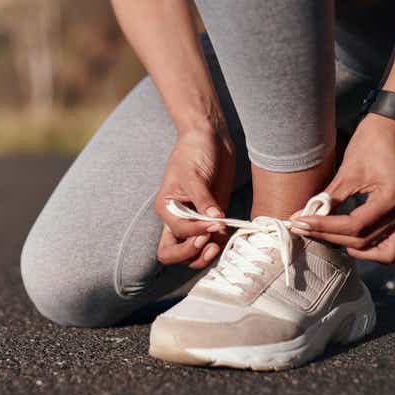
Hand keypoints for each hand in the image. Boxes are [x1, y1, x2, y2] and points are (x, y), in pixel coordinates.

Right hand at [155, 129, 234, 268]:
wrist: (209, 138)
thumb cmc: (193, 152)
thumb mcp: (194, 174)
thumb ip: (203, 200)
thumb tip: (215, 220)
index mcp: (167, 208)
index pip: (177, 232)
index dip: (195, 232)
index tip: (213, 221)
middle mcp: (178, 219)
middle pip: (174, 253)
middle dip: (191, 253)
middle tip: (209, 242)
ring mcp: (195, 221)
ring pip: (192, 253)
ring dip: (203, 255)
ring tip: (217, 245)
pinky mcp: (212, 218)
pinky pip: (212, 241)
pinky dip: (219, 245)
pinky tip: (227, 236)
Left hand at [290, 113, 394, 262]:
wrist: (391, 129)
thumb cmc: (370, 144)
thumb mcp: (347, 171)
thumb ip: (328, 198)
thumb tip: (302, 217)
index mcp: (393, 197)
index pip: (355, 225)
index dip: (324, 227)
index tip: (299, 222)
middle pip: (364, 240)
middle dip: (330, 237)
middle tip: (302, 228)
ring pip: (386, 252)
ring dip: (358, 251)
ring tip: (330, 237)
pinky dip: (376, 250)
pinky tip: (353, 242)